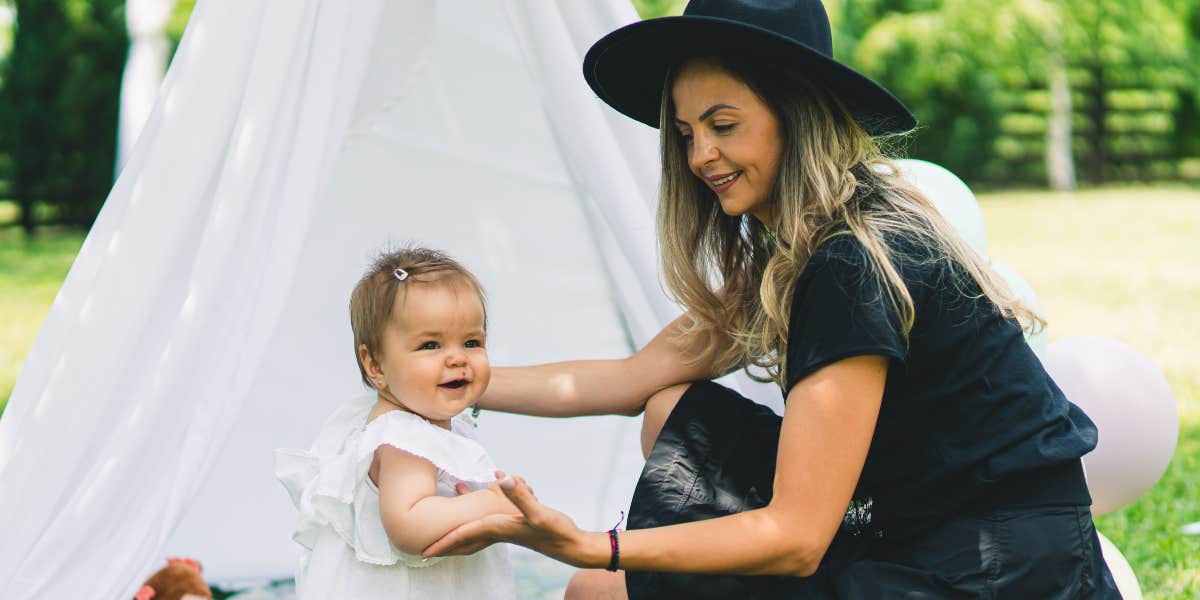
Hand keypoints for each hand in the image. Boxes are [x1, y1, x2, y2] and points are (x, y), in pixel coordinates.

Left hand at [424, 474, 591, 566]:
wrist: (572, 545)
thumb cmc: (556, 532)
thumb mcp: (538, 512)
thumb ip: (520, 495)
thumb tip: (501, 478)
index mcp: (497, 528)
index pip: (463, 535)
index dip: (442, 541)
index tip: (422, 551)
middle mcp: (498, 530)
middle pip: (463, 536)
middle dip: (443, 540)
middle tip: (423, 547)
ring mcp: (506, 528)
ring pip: (474, 525)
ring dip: (459, 523)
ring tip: (445, 514)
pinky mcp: (515, 523)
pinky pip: (489, 516)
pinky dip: (481, 506)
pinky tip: (488, 486)